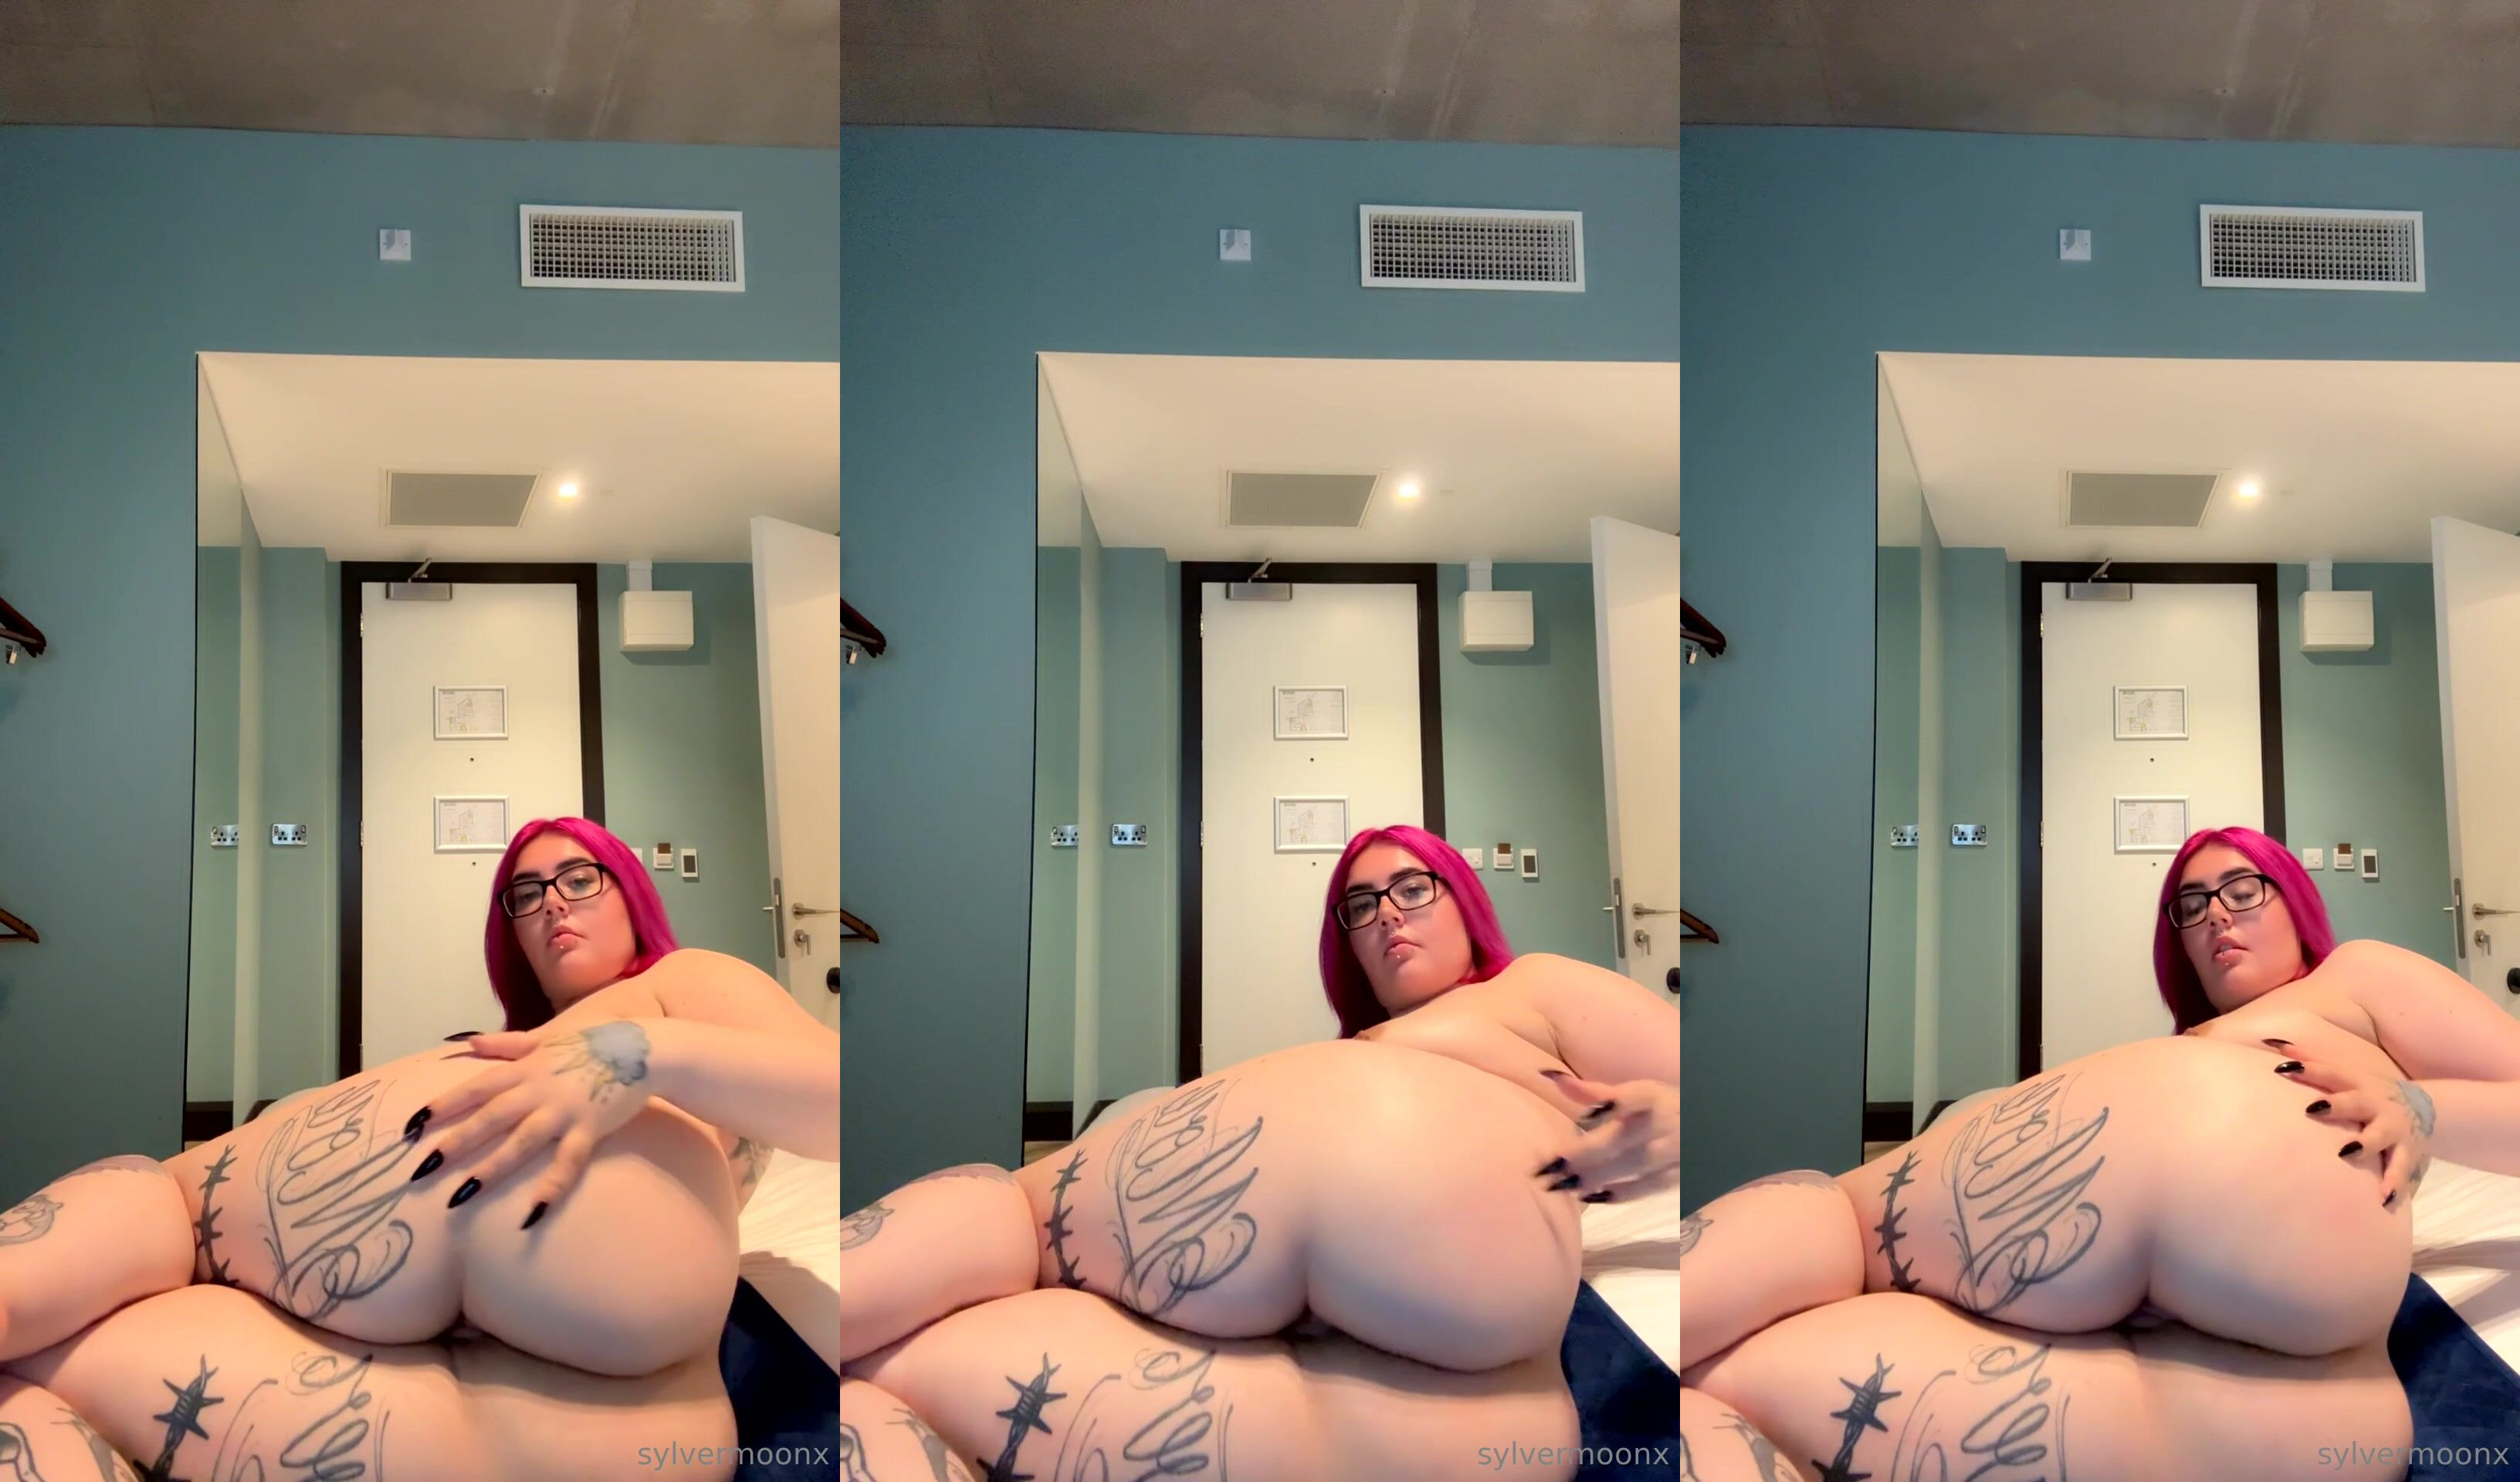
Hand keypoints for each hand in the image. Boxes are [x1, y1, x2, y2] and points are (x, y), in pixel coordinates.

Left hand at [407, 1021, 656, 1225]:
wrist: (645, 1049)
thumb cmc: (595, 1043)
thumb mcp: (547, 1038)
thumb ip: (506, 1044)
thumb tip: (466, 1042)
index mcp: (525, 1068)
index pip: (475, 1088)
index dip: (442, 1106)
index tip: (410, 1127)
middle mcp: (538, 1089)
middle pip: (489, 1118)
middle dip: (454, 1143)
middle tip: (421, 1169)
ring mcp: (564, 1110)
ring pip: (520, 1142)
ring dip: (491, 1168)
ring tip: (461, 1195)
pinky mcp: (589, 1129)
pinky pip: (567, 1162)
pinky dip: (551, 1188)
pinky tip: (532, 1214)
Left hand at [1532, 1069, 1678, 1205]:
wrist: (1718, 1131)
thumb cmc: (1668, 1107)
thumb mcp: (1640, 1093)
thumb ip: (1596, 1091)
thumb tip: (1550, 1078)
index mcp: (1656, 1096)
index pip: (1634, 1096)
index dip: (1611, 1104)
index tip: (1582, 1119)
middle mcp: (1667, 1122)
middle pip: (1623, 1138)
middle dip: (1583, 1154)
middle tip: (1545, 1168)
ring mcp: (1677, 1152)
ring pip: (1632, 1165)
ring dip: (1594, 1176)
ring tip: (1558, 1185)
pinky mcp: (1681, 1177)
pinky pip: (1648, 1187)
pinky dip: (1619, 1193)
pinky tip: (1589, 1196)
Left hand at [2265, 1038, 2435, 1209]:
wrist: (2426, 1108)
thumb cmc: (2368, 1091)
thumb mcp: (2346, 1073)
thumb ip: (2312, 1060)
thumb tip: (2274, 1044)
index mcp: (2358, 1084)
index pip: (2331, 1073)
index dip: (2310, 1069)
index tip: (2283, 1068)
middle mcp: (2376, 1105)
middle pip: (2356, 1102)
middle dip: (2337, 1104)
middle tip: (2313, 1108)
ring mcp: (2392, 1129)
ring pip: (2380, 1136)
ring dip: (2365, 1144)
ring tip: (2347, 1152)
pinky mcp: (2407, 1152)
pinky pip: (2401, 1170)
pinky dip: (2394, 1185)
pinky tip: (2384, 1200)